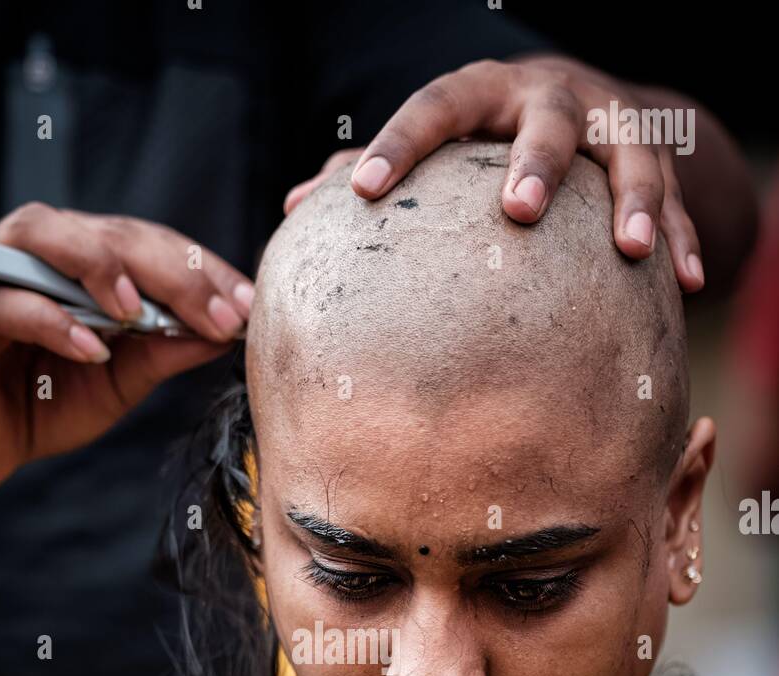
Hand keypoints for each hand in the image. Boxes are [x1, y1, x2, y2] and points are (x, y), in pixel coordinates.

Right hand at [0, 203, 254, 501]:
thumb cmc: (40, 406)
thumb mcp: (119, 381)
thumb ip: (163, 350)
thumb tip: (225, 330)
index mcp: (79, 265)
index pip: (147, 245)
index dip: (199, 270)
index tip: (246, 304)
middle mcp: (36, 258)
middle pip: (106, 232)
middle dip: (169, 270)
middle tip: (218, 312)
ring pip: (44, 239)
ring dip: (99, 266)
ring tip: (139, 309)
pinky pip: (3, 304)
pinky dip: (49, 321)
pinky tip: (90, 348)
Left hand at [284, 55, 703, 292]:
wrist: (581, 107)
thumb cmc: (483, 138)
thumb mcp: (440, 141)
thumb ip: (373, 170)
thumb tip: (290, 208)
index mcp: (483, 91)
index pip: (435, 107)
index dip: (396, 145)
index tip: (361, 191)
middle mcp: (550, 97)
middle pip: (548, 122)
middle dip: (538, 164)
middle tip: (520, 211)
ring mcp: (609, 124)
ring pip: (630, 155)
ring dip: (633, 200)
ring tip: (628, 250)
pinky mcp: (654, 155)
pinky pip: (677, 198)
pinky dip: (683, 237)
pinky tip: (686, 283)